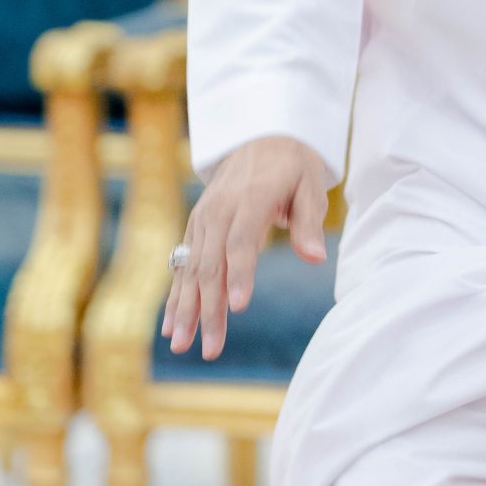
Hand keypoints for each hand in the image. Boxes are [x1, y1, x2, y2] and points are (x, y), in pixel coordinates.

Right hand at [162, 135, 330, 362]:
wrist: (261, 136)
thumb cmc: (293, 166)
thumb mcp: (309, 186)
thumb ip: (309, 223)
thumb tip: (315, 257)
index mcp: (250, 198)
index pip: (240, 241)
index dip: (238, 274)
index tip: (237, 308)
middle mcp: (219, 209)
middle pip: (211, 264)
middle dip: (209, 309)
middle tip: (211, 350)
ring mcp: (202, 219)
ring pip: (191, 269)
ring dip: (185, 310)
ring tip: (181, 346)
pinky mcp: (195, 227)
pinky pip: (182, 264)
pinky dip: (176, 295)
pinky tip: (170, 327)